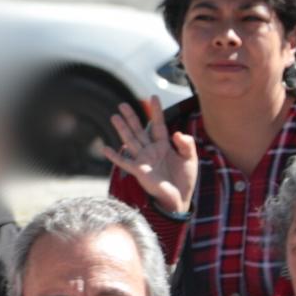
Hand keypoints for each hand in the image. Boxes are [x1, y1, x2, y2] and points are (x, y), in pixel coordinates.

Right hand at [98, 102, 200, 217]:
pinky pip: (125, 162)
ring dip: (122, 129)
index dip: (156, 111)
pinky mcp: (139, 171)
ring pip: (130, 141)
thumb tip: (176, 132)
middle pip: (139, 130)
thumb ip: (186, 144)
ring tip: (115, 116)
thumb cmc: (185, 179)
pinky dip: (116, 156)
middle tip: (123, 104)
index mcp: (164, 145)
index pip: (158, 124)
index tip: (153, 96)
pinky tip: (106, 149)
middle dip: (132, 117)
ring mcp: (143, 160)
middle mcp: (151, 150)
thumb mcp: (190, 158)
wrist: (179, 199)